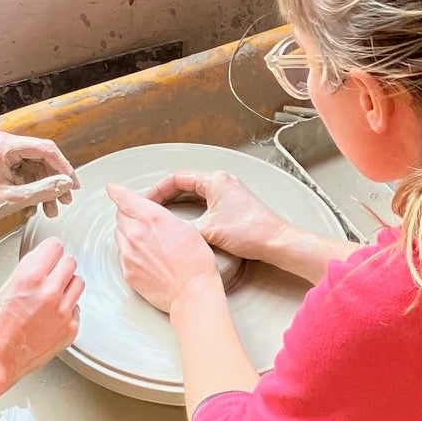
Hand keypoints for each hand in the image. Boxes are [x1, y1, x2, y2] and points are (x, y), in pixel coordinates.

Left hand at [0, 131, 77, 226]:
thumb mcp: (13, 199)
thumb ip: (43, 190)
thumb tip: (66, 184)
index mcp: (5, 145)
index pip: (46, 150)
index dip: (64, 169)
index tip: (72, 186)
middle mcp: (2, 143)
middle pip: (40, 159)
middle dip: (53, 182)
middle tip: (63, 202)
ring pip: (32, 168)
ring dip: (42, 189)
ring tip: (49, 210)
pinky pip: (21, 173)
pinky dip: (28, 190)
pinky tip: (32, 208)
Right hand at [0, 238, 83, 385]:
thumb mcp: (5, 287)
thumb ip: (28, 270)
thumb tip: (42, 259)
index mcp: (31, 278)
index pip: (55, 247)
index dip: (50, 252)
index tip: (49, 255)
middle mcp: (50, 293)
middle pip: (70, 263)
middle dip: (60, 267)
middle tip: (50, 277)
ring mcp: (63, 312)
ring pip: (78, 284)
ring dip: (67, 287)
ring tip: (52, 296)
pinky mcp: (70, 329)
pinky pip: (77, 310)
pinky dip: (67, 310)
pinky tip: (52, 317)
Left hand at [108, 182, 221, 314]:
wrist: (191, 292)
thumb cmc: (195, 263)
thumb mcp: (185, 227)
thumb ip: (162, 217)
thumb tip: (153, 216)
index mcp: (151, 217)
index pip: (123, 197)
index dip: (116, 191)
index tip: (112, 188)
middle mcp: (135, 233)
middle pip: (120, 216)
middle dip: (129, 215)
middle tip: (143, 222)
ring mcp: (128, 253)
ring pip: (119, 235)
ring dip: (129, 234)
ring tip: (149, 244)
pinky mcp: (126, 271)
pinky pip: (122, 255)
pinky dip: (130, 253)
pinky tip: (147, 258)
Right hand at [145, 170, 290, 261]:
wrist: (275, 241)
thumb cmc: (249, 232)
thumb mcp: (208, 230)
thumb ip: (184, 227)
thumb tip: (166, 229)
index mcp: (214, 180)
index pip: (176, 178)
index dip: (157, 190)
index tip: (146, 202)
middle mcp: (221, 181)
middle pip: (184, 182)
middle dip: (165, 195)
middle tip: (150, 207)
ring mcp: (227, 190)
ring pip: (194, 191)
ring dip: (177, 200)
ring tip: (162, 212)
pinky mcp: (232, 202)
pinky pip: (203, 198)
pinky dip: (190, 205)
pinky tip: (183, 217)